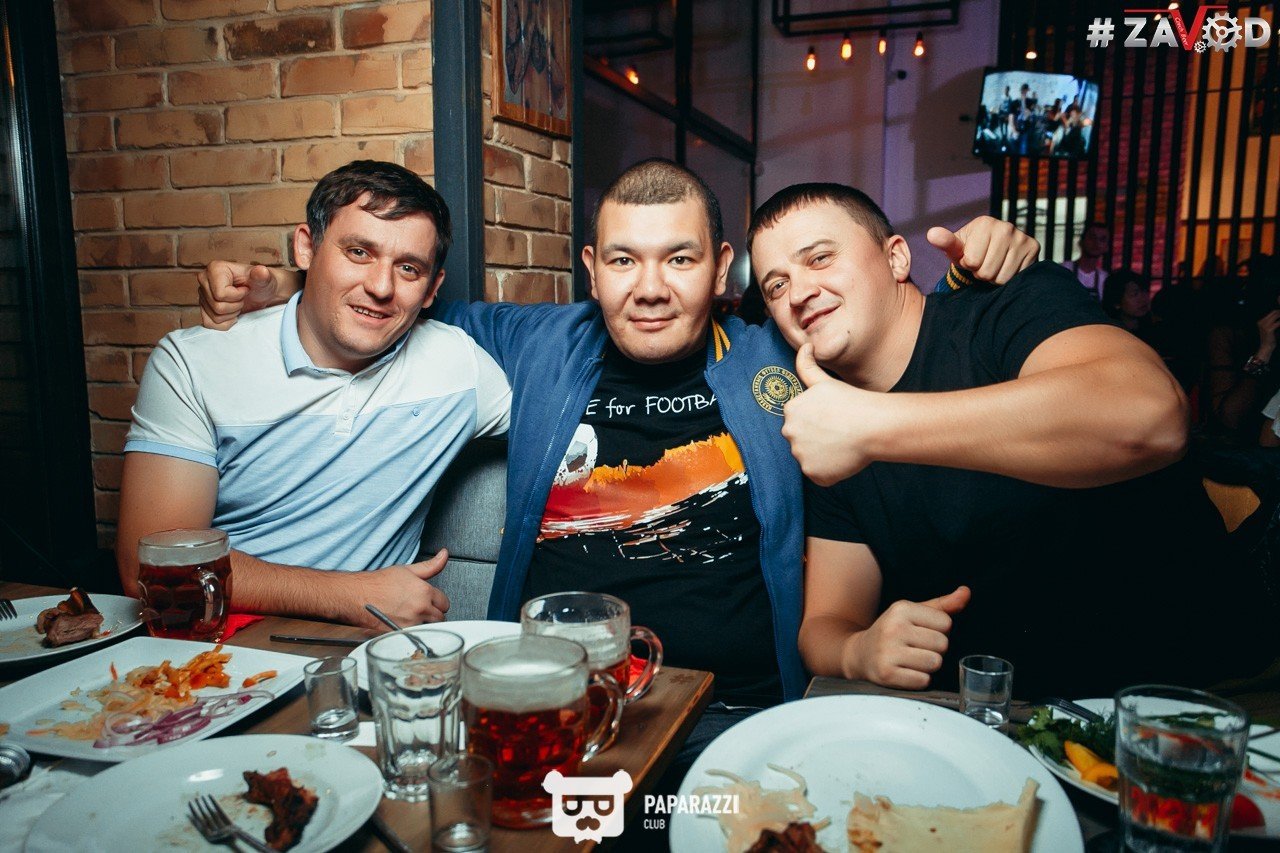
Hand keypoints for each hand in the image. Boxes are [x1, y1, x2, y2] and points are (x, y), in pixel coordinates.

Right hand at [197, 262, 276, 329]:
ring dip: (232, 314)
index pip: (221, 294)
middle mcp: (204, 279)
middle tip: (242, 298)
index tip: (245, 289)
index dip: (238, 296)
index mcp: (215, 268)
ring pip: (215, 316)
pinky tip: (232, 313)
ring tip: (238, 303)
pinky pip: (210, 324)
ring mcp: (202, 294)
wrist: (261, 294)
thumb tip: (261, 271)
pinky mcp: (203, 308)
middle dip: (236, 306)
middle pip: (217, 306)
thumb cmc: (262, 284)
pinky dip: (225, 323)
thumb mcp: (265, 279)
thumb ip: (263, 275)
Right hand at [351, 550, 450, 628]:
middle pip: (440, 618)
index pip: (445, 603)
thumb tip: (443, 555)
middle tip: (421, 608)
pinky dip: (412, 632)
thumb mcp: (407, 570)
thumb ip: (430, 565)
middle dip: (433, 613)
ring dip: (424, 624)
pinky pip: (415, 636)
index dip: (437, 601)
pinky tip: (404, 624)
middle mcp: (419, 609)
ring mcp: (410, 623)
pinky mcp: (400, 634)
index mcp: (424, 592)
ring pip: (429, 628)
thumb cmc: (377, 583)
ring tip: (412, 616)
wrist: (355, 596)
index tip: (431, 601)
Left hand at [783, 344, 880, 484]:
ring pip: (810, 457)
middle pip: (801, 439)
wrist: (872, 426)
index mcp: (790, 410)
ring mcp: (800, 454)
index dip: (818, 420)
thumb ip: (807, 365)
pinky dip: (830, 470)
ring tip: (843, 444)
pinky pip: (819, 474)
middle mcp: (789, 433)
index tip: (833, 418)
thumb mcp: (824, 380)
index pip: (799, 420)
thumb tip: (804, 346)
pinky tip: (843, 458)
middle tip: (839, 432)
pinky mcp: (812, 472)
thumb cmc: (851, 401)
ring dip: (824, 454)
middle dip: (817, 438)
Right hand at [843, 586, 970, 688]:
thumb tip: (966, 592)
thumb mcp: (914, 613)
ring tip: (911, 660)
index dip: (939, 631)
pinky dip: (918, 680)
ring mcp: (888, 651)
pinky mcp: (886, 674)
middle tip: (916, 648)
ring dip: (927, 666)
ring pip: (935, 663)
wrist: (859, 654)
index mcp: (901, 609)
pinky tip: (905, 671)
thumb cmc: (893, 632)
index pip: (946, 623)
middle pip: (942, 644)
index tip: (921, 633)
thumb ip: (943, 605)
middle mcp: (893, 628)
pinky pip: (923, 681)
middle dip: (935, 649)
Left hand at [927, 216, 1039, 284]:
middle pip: (987, 271)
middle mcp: (1006, 226)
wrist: (991, 252)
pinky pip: (1015, 277)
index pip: (972, 261)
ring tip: (994, 265)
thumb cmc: (969, 251)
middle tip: (983, 264)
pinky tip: (1006, 266)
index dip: (969, 265)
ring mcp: (1022, 237)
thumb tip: (931, 233)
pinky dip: (1008, 277)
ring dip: (994, 278)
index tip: (972, 258)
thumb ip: (945, 242)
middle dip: (981, 273)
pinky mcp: (1033, 248)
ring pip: (1001, 277)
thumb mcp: (955, 248)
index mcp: (985, 223)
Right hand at [1256, 310, 1279, 359]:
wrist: (1266, 347)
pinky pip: (1278, 322)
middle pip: (1274, 312)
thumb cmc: (1270, 338)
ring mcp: (1264, 325)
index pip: (1272, 312)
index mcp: (1261, 321)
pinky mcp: (1269, 329)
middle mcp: (1261, 322)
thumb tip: (1279, 315)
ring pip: (1276, 316)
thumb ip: (1274, 322)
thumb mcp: (1270, 329)